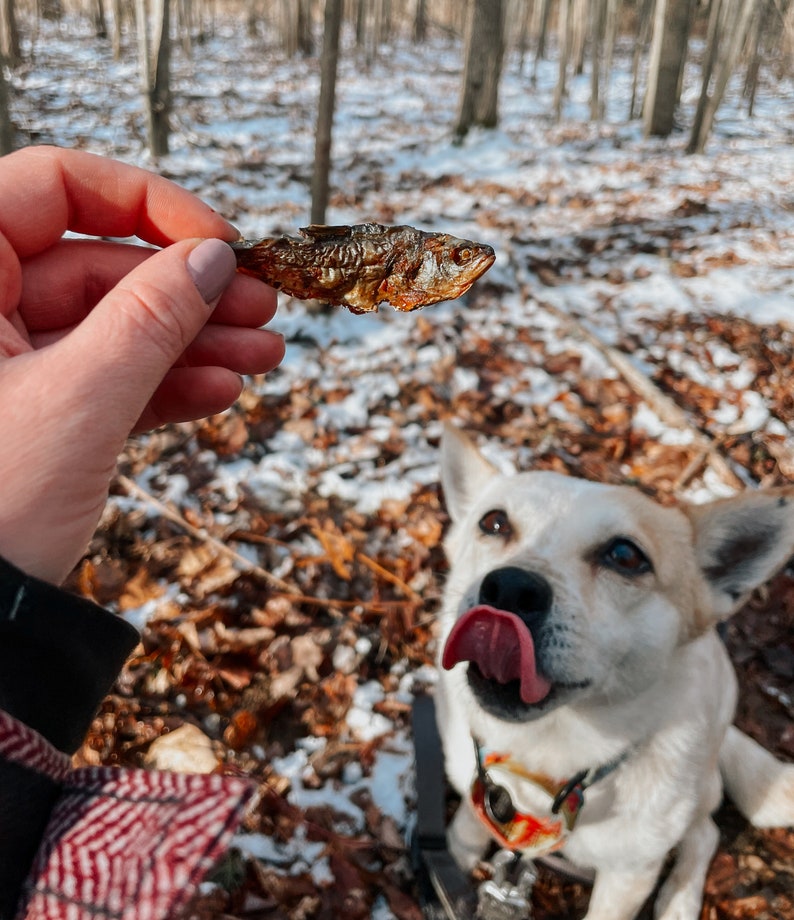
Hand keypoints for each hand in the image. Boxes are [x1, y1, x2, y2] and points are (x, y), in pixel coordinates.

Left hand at [0, 146, 284, 583]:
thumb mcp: (79, 402)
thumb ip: (150, 320)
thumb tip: (214, 258)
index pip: (54, 188)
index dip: (146, 203)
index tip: (219, 241)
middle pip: (98, 265)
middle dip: (188, 290)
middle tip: (260, 305)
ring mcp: (6, 364)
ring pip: (112, 327)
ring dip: (192, 341)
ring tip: (262, 355)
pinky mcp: (34, 412)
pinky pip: (107, 379)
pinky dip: (163, 385)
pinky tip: (218, 390)